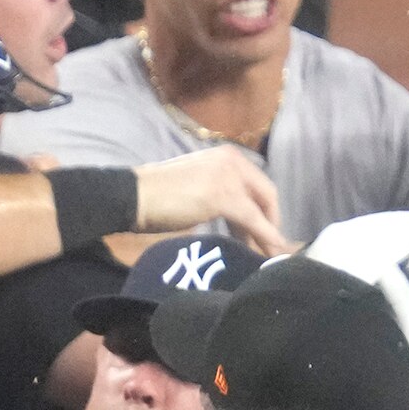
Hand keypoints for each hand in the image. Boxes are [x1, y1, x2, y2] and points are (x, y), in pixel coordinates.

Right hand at [132, 147, 284, 251]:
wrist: (137, 196)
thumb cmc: (159, 194)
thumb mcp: (199, 186)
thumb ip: (220, 193)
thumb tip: (239, 216)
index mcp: (226, 156)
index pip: (258, 182)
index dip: (267, 208)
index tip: (266, 230)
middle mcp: (232, 161)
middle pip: (266, 194)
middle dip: (272, 221)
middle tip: (271, 246)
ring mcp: (228, 176)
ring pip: (261, 207)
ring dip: (269, 232)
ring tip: (271, 254)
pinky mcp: (223, 196)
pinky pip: (252, 219)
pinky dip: (265, 235)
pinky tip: (271, 249)